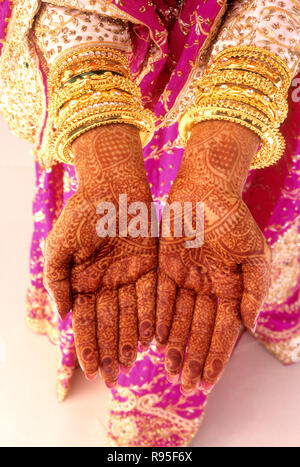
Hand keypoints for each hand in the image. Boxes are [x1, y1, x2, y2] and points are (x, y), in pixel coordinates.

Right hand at [43, 124, 156, 385]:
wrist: (112, 185)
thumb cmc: (81, 213)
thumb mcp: (59, 247)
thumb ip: (57, 281)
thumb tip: (61, 315)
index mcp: (84, 281)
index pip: (86, 322)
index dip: (89, 346)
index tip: (92, 371)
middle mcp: (107, 283)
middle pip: (109, 324)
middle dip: (110, 351)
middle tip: (114, 379)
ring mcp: (128, 276)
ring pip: (130, 315)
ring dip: (129, 340)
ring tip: (131, 364)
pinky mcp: (149, 265)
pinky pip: (151, 295)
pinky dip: (150, 316)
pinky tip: (150, 337)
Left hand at [156, 121, 270, 393]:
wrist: (205, 189)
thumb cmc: (234, 219)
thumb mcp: (253, 254)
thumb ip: (253, 290)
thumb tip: (249, 323)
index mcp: (231, 287)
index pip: (223, 330)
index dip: (216, 357)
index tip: (208, 382)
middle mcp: (207, 287)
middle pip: (199, 330)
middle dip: (193, 358)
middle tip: (184, 384)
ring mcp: (186, 278)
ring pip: (179, 319)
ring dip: (175, 345)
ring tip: (169, 370)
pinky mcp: (165, 266)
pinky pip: (162, 298)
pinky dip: (159, 319)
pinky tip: (155, 340)